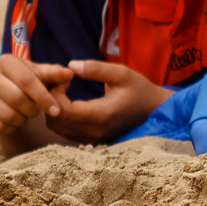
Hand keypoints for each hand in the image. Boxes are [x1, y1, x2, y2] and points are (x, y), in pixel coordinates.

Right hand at [0, 55, 72, 134]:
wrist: (10, 96)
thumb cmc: (32, 83)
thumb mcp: (45, 76)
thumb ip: (57, 74)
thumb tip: (70, 73)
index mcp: (6, 61)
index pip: (28, 81)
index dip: (44, 98)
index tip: (56, 111)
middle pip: (17, 99)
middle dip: (33, 109)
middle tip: (37, 111)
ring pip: (8, 115)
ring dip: (23, 119)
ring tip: (26, 114)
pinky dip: (12, 127)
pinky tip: (15, 120)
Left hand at [45, 60, 172, 144]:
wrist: (154, 111)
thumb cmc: (139, 89)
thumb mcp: (121, 73)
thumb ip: (95, 69)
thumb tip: (70, 65)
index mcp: (102, 115)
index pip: (63, 110)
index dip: (56, 93)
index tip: (65, 78)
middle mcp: (95, 131)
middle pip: (55, 121)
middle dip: (52, 101)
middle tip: (61, 83)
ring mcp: (94, 139)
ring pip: (58, 128)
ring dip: (56, 110)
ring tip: (65, 92)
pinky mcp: (93, 140)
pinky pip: (66, 131)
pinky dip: (62, 117)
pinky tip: (71, 103)